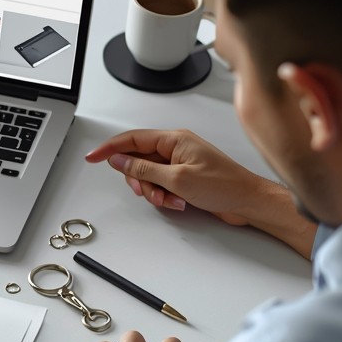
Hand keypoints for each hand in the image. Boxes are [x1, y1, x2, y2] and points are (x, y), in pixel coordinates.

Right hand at [85, 128, 267, 223]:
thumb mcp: (177, 178)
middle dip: (138, 179)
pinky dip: (164, 196)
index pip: (132, 138)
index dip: (109, 148)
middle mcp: (175, 148)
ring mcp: (179, 163)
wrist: (249, 201)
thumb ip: (144, 168)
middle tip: (146, 191)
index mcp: (174, 139)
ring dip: (153, 191)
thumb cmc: (224, 185)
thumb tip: (119, 159)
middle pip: (137, 160)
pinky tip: (178, 203)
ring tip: (169, 200)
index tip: (93, 157)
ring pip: (148, 176)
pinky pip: (161, 185)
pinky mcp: (184, 177)